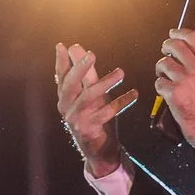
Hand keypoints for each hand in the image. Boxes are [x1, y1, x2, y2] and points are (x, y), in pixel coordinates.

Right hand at [54, 43, 136, 176]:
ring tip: (121, 73)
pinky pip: (106, 113)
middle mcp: (66, 107)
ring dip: (105, 83)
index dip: (61, 61)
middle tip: (91, 54)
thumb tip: (75, 48)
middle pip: (70, 85)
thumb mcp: (89, 95)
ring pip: (89, 97)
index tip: (64, 46)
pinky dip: (121, 102)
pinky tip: (134, 94)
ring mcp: (76, 119)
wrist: (98, 149)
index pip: (61, 76)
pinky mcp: (89, 129)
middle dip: (80, 68)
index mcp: (64, 97)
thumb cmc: (93, 117)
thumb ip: (84, 75)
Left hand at [155, 28, 194, 154]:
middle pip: (175, 46)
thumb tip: (194, 60)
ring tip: (164, 74)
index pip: (194, 38)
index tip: (174, 33)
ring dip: (161, 68)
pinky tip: (165, 91)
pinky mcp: (174, 94)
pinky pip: (159, 83)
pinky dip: (160, 86)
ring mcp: (184, 81)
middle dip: (166, 47)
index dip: (180, 33)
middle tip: (165, 50)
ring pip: (164, 64)